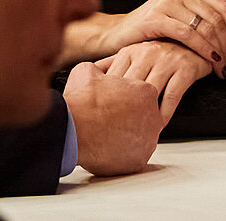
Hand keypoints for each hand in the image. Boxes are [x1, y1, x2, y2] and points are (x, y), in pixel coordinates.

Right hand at [63, 60, 161, 175]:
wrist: (72, 129)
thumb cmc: (81, 101)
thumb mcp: (88, 70)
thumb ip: (103, 65)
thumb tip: (104, 65)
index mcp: (145, 92)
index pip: (143, 92)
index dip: (126, 95)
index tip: (115, 99)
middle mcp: (153, 117)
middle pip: (146, 115)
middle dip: (130, 116)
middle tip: (111, 116)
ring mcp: (148, 141)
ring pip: (142, 136)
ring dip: (128, 134)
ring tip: (108, 131)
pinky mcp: (139, 159)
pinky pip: (135, 155)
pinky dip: (123, 152)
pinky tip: (108, 145)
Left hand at [103, 39, 213, 124]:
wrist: (194, 42)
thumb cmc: (161, 52)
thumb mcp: (135, 53)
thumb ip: (114, 64)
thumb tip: (88, 77)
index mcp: (130, 51)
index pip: (113, 76)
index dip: (107, 96)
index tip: (100, 113)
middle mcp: (147, 53)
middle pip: (130, 85)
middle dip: (123, 107)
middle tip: (115, 128)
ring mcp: (167, 61)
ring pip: (150, 91)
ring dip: (144, 112)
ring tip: (137, 130)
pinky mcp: (185, 69)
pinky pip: (172, 95)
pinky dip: (164, 112)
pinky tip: (158, 124)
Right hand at [109, 0, 225, 69]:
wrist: (120, 34)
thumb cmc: (154, 29)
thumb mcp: (184, 17)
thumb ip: (208, 10)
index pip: (223, 7)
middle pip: (216, 18)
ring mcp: (166, 1)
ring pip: (205, 27)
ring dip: (218, 51)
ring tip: (222, 67)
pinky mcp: (156, 17)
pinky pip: (188, 35)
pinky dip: (203, 49)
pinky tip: (210, 61)